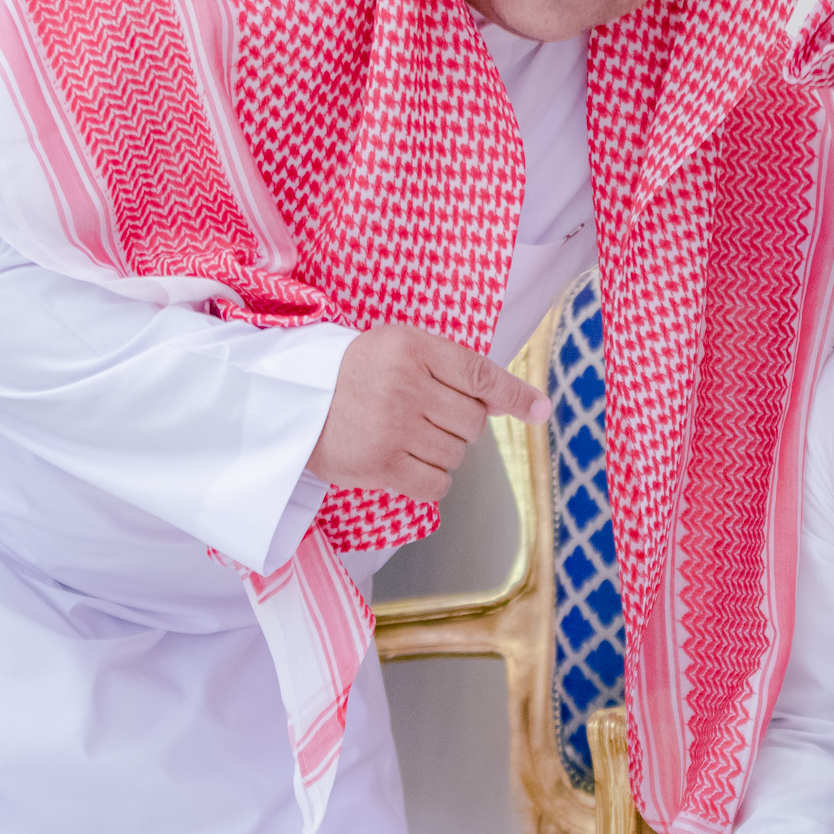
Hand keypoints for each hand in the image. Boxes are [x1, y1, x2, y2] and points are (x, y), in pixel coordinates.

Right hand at [306, 323, 547, 501]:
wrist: (293, 402)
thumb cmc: (356, 372)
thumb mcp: (402, 348)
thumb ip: (457, 368)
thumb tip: (523, 404)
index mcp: (412, 347)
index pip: (480, 375)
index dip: (515, 394)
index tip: (540, 410)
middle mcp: (405, 386)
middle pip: (473, 422)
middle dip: (459, 423)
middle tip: (426, 415)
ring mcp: (392, 428)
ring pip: (457, 455)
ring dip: (442, 451)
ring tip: (408, 435)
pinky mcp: (380, 466)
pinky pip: (437, 485)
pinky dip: (432, 480)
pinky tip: (408, 463)